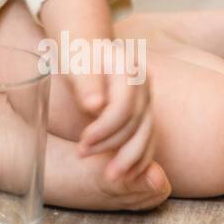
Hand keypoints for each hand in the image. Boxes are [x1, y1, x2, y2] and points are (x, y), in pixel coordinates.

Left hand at [70, 51, 155, 182]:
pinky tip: (127, 174)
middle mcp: (144, 80)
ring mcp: (148, 95)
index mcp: (128, 66)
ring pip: (147, 133)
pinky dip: (140, 158)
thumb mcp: (75, 65)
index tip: (82, 144)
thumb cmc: (75, 56)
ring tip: (110, 177)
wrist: (86, 46)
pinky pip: (148, 137)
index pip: (123, 107)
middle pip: (137, 122)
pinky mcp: (146, 109)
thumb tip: (94, 105)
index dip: (104, 130)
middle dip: (114, 147)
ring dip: (129, 159)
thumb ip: (86, 84)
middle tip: (87, 160)